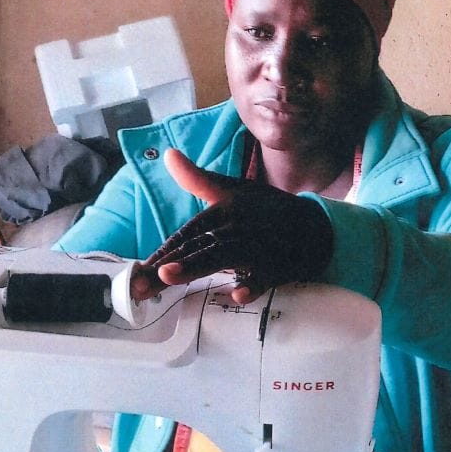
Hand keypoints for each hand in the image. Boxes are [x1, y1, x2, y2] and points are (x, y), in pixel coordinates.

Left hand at [132, 150, 333, 304]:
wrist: (314, 226)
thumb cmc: (267, 211)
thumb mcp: (233, 191)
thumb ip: (197, 179)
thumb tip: (167, 155)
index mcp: (223, 211)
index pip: (186, 234)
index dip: (160, 251)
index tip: (136, 271)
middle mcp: (237, 227)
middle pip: (196, 247)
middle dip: (166, 266)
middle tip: (138, 285)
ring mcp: (258, 247)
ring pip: (223, 257)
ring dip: (196, 266)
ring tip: (169, 276)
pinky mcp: (278, 266)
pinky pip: (265, 277)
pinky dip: (253, 285)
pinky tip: (238, 295)